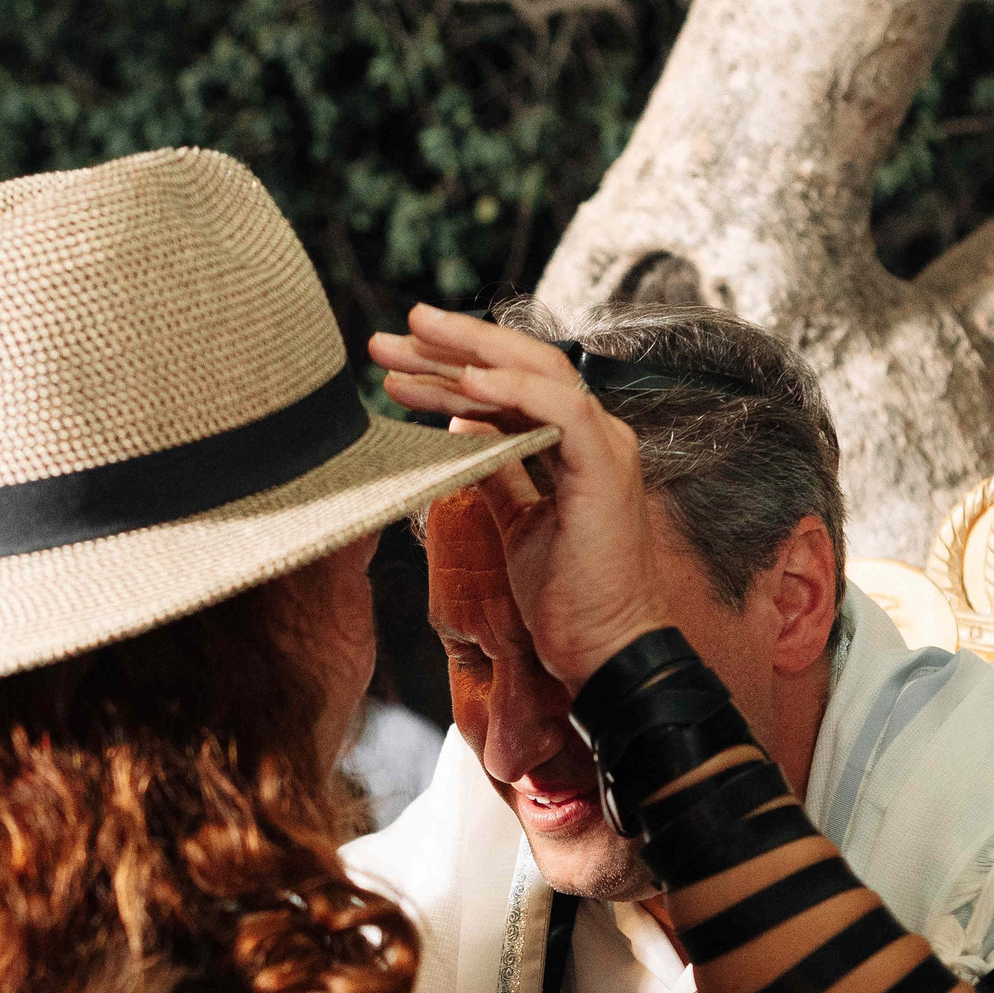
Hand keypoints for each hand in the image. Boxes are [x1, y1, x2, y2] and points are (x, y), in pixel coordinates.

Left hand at [369, 304, 671, 687]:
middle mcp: (594, 434)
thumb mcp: (517, 524)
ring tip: (408, 343)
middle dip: (451, 345)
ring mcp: (605, 447)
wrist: (605, 653)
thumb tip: (461, 430)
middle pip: (521, 364)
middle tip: (387, 339)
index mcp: (576, 443)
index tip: (398, 363)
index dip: (454, 367)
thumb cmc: (567, 600)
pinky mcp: (605, 471)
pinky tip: (465, 382)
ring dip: (468, 355)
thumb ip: (498, 471)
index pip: (513, 384)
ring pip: (538, 373)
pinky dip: (514, 392)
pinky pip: (561, 411)